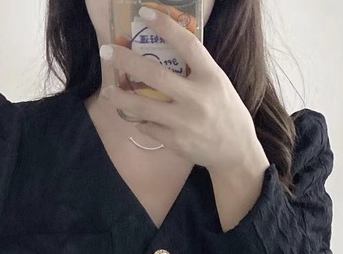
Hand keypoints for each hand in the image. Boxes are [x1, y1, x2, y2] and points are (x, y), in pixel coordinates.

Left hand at [99, 5, 268, 175]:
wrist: (236, 152)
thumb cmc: (225, 112)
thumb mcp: (218, 84)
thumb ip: (196, 70)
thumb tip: (165, 50)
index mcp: (211, 77)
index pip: (188, 45)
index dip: (165, 26)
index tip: (144, 13)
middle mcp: (197, 98)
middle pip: (156, 75)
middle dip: (127, 62)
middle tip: (107, 52)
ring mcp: (185, 122)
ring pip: (144, 107)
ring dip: (121, 98)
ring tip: (106, 92)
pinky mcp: (176, 142)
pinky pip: (149, 128)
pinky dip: (140, 121)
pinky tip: (136, 117)